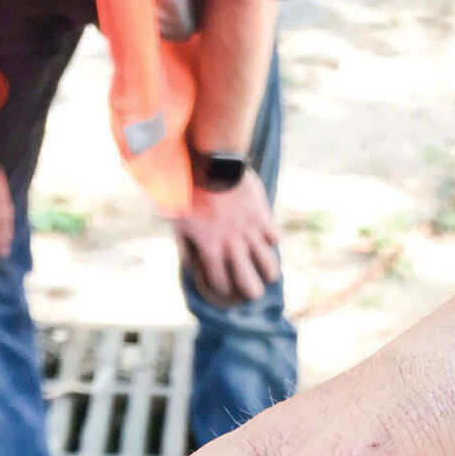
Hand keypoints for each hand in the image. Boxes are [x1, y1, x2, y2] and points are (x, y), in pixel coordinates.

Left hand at [174, 171, 280, 303]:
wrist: (212, 163)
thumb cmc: (190, 192)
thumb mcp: (179, 222)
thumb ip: (186, 247)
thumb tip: (192, 266)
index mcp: (211, 249)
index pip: (221, 283)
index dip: (224, 290)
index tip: (226, 288)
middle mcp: (232, 246)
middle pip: (249, 284)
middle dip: (252, 292)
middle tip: (252, 291)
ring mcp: (250, 232)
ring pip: (269, 266)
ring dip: (269, 272)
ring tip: (266, 272)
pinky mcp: (262, 217)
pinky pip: (275, 238)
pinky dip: (273, 240)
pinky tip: (267, 238)